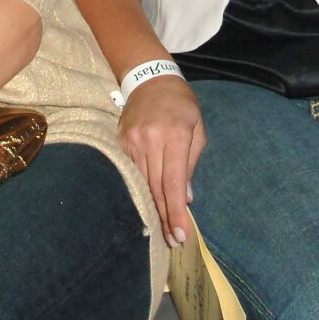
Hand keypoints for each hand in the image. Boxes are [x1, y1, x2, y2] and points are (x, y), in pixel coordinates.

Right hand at [118, 75, 203, 246]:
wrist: (150, 79)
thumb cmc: (181, 105)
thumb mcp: (197, 129)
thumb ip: (192, 163)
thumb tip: (186, 197)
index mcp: (176, 134)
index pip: (174, 181)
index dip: (176, 210)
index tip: (180, 233)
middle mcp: (151, 139)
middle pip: (156, 187)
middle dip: (165, 216)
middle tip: (172, 240)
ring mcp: (132, 141)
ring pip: (142, 183)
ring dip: (152, 207)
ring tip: (162, 229)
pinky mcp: (121, 142)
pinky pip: (131, 172)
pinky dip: (140, 190)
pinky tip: (147, 205)